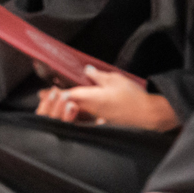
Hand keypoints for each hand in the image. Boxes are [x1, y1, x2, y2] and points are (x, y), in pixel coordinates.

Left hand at [37, 69, 179, 130]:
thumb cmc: (133, 96)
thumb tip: (86, 70)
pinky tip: (74, 109)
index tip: (45, 91)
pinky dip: (76, 113)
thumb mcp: (115, 79)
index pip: (67, 96)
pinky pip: (85, 118)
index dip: (55, 94)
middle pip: (67, 106)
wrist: (149, 115)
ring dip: (64, 107)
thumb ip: (97, 75)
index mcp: (91, 98)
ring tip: (56, 103)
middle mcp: (90, 110)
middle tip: (44, 98)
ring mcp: (96, 118)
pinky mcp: (103, 122)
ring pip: (74, 113)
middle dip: (55, 102)